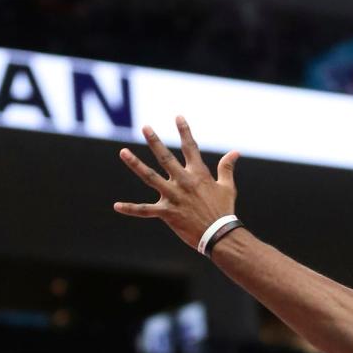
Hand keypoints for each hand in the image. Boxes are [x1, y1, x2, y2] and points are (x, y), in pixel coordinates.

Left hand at [115, 118, 238, 251]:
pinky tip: (117, 206)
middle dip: (154, 141)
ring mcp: (173, 197)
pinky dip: (131, 209)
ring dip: (136, 164)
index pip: (190, 147)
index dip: (184, 131)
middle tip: (145, 127)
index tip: (178, 117)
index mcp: (198, 174)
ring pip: (150, 177)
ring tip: (123, 152)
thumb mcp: (228, 187)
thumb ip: (227, 168)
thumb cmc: (224, 211)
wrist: (220, 236)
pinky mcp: (167, 213)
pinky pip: (145, 210)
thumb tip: (235, 152)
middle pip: (165, 158)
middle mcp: (183, 182)